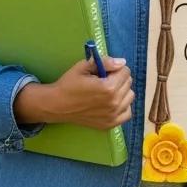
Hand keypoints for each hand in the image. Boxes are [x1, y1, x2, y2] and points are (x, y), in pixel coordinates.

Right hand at [15, 54, 132, 129]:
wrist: (56, 105)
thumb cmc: (69, 84)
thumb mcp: (84, 67)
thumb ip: (105, 62)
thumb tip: (122, 63)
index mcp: (108, 87)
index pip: (125, 71)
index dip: (115, 68)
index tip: (104, 72)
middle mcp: (113, 103)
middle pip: (128, 83)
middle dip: (118, 78)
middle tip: (104, 80)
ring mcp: (112, 115)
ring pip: (129, 96)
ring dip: (122, 91)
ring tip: (107, 91)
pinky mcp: (109, 124)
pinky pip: (127, 113)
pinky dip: (123, 106)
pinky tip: (111, 103)